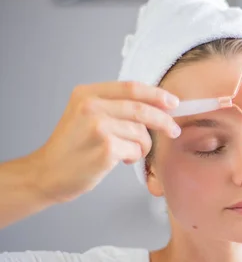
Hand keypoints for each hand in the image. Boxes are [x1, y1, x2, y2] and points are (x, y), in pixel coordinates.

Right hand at [32, 81, 179, 203]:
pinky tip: (120, 159)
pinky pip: (137, 150)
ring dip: (143, 145)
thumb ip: (114, 106)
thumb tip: (156, 104)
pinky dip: (134, 156)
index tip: (173, 102)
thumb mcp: (85, 115)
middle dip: (164, 120)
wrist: (47, 174)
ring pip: (141, 132)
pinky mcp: (106, 148)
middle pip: (142, 109)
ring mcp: (98, 127)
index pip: (131, 87)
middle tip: (174, 130)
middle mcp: (91, 106)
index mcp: (87, 94)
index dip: (157, 94)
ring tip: (128, 152)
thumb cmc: (72, 148)